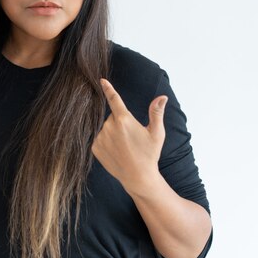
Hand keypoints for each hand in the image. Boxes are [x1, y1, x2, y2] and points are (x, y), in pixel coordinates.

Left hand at [91, 78, 167, 194]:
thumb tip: (162, 97)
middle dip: (120, 122)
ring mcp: (100, 137)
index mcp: (124, 120)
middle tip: (131, 137)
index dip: (108, 89)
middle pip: (113, 117)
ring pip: (106, 128)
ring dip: (113, 132)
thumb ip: (156, 112)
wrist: (138, 177)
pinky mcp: (95, 147)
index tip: (101, 80)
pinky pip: (99, 138)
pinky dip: (106, 142)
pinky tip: (116, 151)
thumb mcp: (156, 133)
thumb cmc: (149, 154)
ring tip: (124, 146)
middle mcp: (109, 127)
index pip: (114, 99)